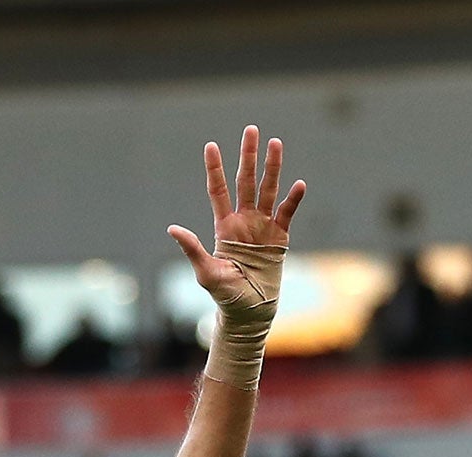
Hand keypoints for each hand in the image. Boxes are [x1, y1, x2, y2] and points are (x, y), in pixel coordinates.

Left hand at [167, 126, 305, 305]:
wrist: (249, 312)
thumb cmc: (225, 295)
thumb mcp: (206, 271)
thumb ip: (192, 248)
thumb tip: (172, 228)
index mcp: (223, 226)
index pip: (218, 190)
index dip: (215, 168)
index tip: (211, 145)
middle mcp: (244, 221)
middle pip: (245, 181)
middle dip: (248, 156)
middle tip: (251, 129)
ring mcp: (263, 227)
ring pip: (268, 190)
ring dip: (272, 167)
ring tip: (275, 143)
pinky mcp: (280, 238)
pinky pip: (287, 213)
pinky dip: (293, 200)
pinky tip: (298, 184)